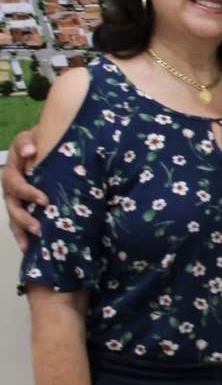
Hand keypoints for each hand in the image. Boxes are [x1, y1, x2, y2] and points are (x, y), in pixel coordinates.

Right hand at [4, 129, 47, 251]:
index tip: (44, 200)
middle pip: (12, 203)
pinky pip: (18, 224)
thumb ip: (27, 142)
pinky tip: (28, 248)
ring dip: (22, 227)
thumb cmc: (41, 141)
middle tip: (40, 223)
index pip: (14, 181)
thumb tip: (29, 150)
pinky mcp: (23, 207)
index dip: (26, 191)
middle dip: (24, 215)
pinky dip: (22, 236)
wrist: (47, 145)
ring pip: (14, 215)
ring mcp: (15, 198)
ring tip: (34, 237)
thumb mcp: (33, 136)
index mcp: (13, 168)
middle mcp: (11, 185)